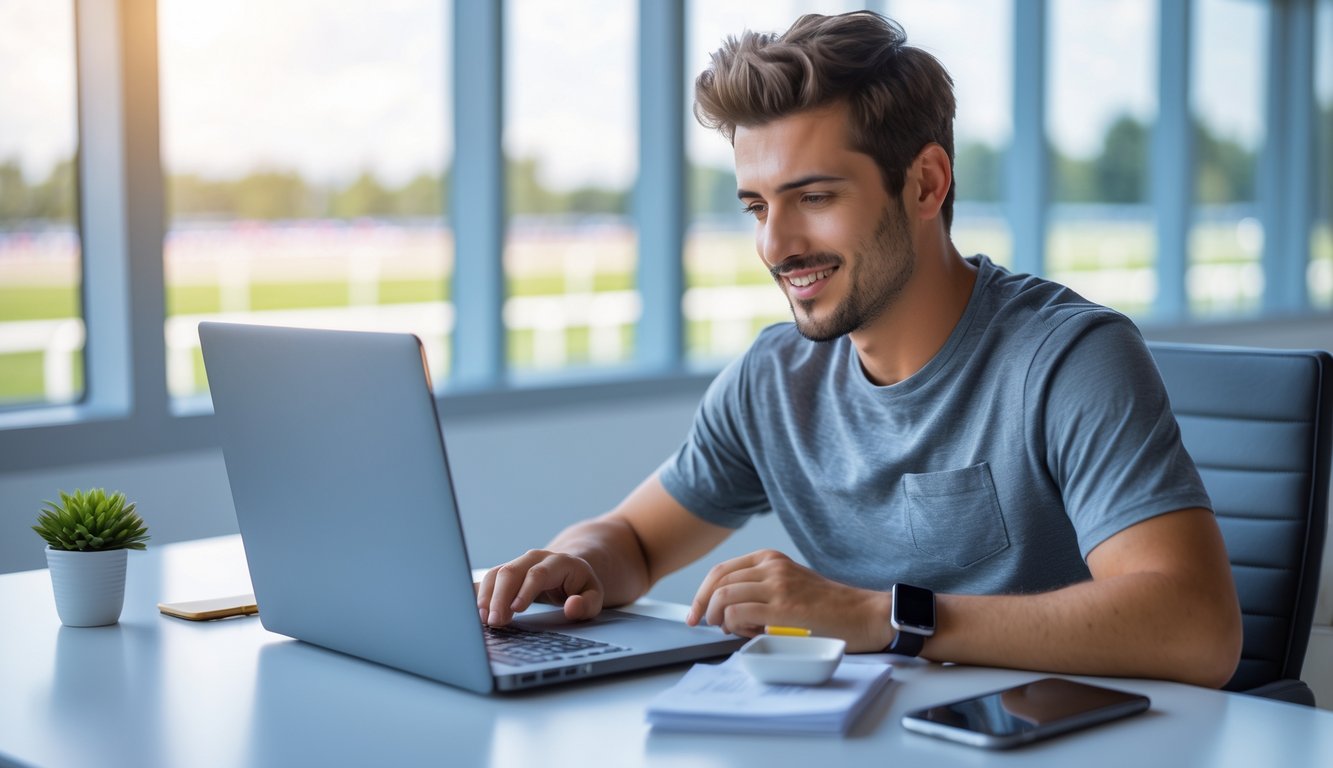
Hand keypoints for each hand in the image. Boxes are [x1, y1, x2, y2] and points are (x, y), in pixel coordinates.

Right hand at [475, 549, 604, 626]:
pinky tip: (479, 612)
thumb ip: (586, 604)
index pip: (538, 574)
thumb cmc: (581, 587)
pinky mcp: (508, 571)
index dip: (525, 590)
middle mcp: (536, 558)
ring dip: (487, 597)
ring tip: (485, 620)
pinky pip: (490, 579)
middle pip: (511, 572)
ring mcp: (519, 562)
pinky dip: (482, 595)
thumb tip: (572, 607)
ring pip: (497, 574)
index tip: (515, 609)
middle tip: (495, 622)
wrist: (570, 570)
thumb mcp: (594, 597)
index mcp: (559, 562)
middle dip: (500, 597)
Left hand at [686, 549, 891, 651]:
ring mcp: (777, 585)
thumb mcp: (789, 585)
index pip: (721, 570)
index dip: (701, 593)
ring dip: (718, 617)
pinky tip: (746, 632)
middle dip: (701, 605)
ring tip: (730, 629)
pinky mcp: (783, 607)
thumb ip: (758, 590)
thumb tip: (723, 610)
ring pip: (724, 596)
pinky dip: (734, 625)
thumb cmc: (828, 607)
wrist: (862, 615)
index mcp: (770, 559)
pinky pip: (739, 613)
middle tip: (701, 624)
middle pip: (717, 581)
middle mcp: (771, 566)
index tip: (695, 612)